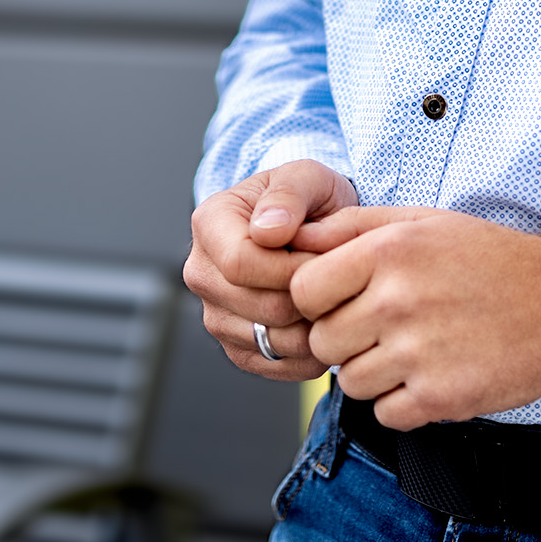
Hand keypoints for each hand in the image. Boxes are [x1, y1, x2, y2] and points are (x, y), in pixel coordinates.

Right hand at [185, 159, 360, 376]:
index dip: (292, 267)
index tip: (325, 257)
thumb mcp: (305, 176)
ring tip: (335, 297)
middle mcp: (201, 274)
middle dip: (310, 296)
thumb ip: (289, 195)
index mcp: (209, 225)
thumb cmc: (306, 199)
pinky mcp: (236, 348)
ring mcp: (216, 316)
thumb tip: (268, 232)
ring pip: (272, 340)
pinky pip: (277, 365)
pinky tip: (325, 321)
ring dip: (314, 325)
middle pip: (260, 306)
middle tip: (339, 278)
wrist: (311, 228)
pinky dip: (310, 352)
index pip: (241, 263)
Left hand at [289, 205, 540, 426]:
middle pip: (323, 341)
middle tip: (381, 327)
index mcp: (387, 252)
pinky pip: (385, 414)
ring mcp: (418, 353)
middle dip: (344, 338)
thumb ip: (352, 226)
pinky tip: (429, 375)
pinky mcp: (440, 397)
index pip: (302, 290)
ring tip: (410, 349)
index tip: (342, 299)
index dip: (318, 299)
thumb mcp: (421, 220)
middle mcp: (396, 302)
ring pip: (350, 382)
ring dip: (373, 372)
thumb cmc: (488, 258)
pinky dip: (402, 402)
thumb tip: (294, 238)